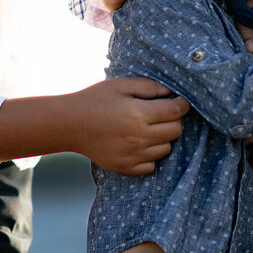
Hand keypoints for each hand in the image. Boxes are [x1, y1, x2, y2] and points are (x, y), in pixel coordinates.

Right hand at [68, 77, 190, 174]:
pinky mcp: (126, 167)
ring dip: (164, 137)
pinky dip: (151, 155)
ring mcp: (133, 155)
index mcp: (139, 114)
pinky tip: (141, 143)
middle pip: (175, 131)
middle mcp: (139, 137)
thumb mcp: (121, 85)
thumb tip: (172, 91)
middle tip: (163, 112)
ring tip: (149, 127)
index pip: (176, 112)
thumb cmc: (95, 100)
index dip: (183, 104)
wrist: (69, 125)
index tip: (180, 100)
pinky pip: (152, 165)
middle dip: (175, 119)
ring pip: (166, 148)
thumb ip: (149, 86)